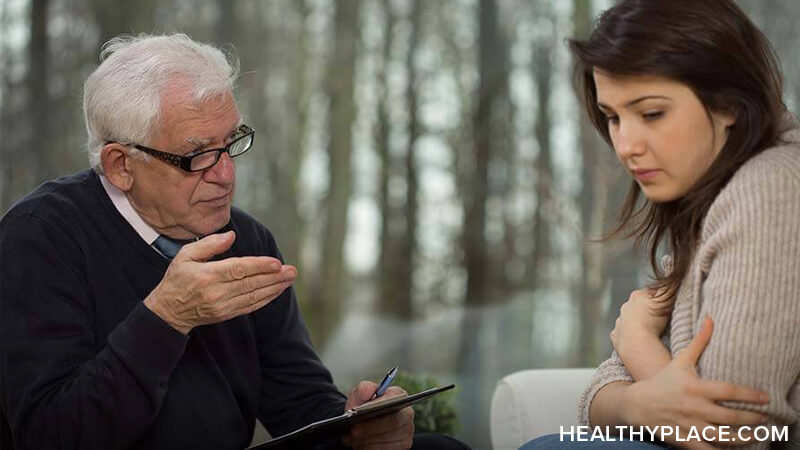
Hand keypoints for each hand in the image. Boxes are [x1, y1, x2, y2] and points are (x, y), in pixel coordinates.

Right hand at [143, 231, 296, 333]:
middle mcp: (216, 293)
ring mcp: (222, 306)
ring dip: (274, 288)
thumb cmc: (177, 279)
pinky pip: (250, 307)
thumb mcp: (185, 255)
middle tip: (291, 270)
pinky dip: (266, 299)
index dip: (259, 266)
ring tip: (289, 279)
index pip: (238, 270)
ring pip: (253, 296)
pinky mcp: (226, 314)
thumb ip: (209, 244)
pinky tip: (277, 291)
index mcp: (206, 275)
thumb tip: (231, 235)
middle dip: (273, 277)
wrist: (168, 312)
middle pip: (250, 284)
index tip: (276, 263)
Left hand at [342, 381, 413, 448]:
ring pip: (387, 439)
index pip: (392, 399)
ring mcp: (406, 431)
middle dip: (370, 427)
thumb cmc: (365, 406)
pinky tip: (359, 445)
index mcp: (399, 396)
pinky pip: (386, 449)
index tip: (360, 412)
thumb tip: (368, 390)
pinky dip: (370, 447)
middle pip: (392, 422)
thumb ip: (363, 388)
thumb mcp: (360, 394)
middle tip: (353, 430)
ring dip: (367, 440)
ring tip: (350, 438)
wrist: (364, 421)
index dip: (377, 406)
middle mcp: (407, 414)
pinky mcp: (403, 445)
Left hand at [610, 288, 669, 358]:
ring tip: (651, 332)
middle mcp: (626, 306)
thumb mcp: (666, 301)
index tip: (670, 306)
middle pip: (640, 305)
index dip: (662, 299)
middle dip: (649, 310)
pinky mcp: (616, 336)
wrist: (637, 344)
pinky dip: (630, 336)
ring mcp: (619, 322)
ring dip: (639, 323)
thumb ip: (671, 289)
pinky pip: (623, 334)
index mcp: (637, 296)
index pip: (652, 293)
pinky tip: (638, 340)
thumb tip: (678, 276)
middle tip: (661, 320)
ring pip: (630, 319)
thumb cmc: (653, 321)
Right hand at [623, 317, 769, 447]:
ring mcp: (689, 426)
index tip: (766, 398)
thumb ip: (699, 342)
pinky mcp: (684, 440)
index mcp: (695, 388)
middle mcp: (694, 408)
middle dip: (753, 419)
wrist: (637, 404)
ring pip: (723, 437)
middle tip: (765, 418)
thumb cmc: (663, 381)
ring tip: (755, 434)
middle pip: (731, 417)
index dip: (751, 396)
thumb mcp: (680, 360)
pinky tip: (733, 448)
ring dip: (744, 438)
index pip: (729, 392)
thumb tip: (710, 319)